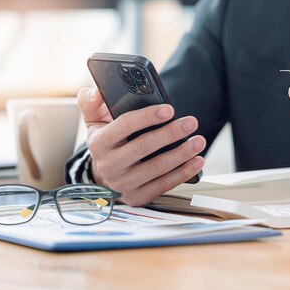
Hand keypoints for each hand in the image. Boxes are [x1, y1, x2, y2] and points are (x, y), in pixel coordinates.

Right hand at [77, 87, 205, 205]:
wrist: (104, 171)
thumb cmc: (106, 139)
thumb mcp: (94, 119)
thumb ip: (90, 101)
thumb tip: (95, 92)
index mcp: (98, 143)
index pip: (124, 126)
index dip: (147, 117)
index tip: (169, 109)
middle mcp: (108, 165)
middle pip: (143, 147)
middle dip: (170, 133)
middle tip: (191, 122)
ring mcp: (122, 184)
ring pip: (156, 168)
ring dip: (181, 154)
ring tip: (198, 141)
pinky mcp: (136, 197)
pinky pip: (162, 185)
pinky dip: (182, 173)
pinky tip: (196, 161)